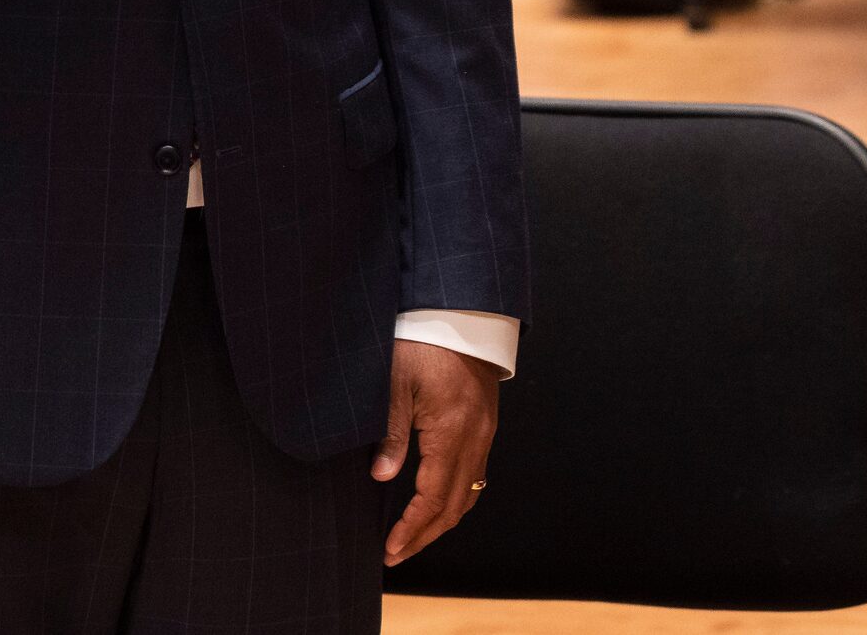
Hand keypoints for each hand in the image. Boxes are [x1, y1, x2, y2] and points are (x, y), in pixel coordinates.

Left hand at [374, 340, 501, 565]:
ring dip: (442, 520)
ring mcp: (484, 431)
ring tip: (414, 536)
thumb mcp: (397, 383)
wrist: (461, 313)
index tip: (390, 548)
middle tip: (396, 554)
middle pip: (455, 504)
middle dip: (426, 535)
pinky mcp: (485, 422)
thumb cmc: (423, 342)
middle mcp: (476, 437)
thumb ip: (390, 432)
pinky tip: (437, 500)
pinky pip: (476, 473)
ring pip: (469, 493)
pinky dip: (456, 497)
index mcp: (453, 430)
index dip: (411, 527)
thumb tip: (381, 477)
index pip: (433, 496)